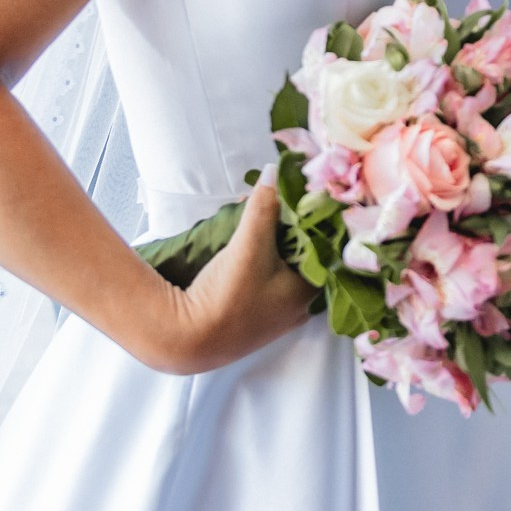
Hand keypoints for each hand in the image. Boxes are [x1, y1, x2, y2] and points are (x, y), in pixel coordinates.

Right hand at [149, 179, 315, 373]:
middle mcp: (297, 310)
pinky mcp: (251, 320)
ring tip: (255, 223)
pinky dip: (259, 265)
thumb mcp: (249, 245)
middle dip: (288, 232)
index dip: (311, 223)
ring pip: (281, 273)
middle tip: (274, 207)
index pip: (322, 250)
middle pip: (301, 260)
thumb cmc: (229, 294)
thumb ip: (264, 207)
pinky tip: (243, 251)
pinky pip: (265, 285)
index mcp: (308, 293)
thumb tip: (274, 169)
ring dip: (271, 249)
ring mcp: (274, 318)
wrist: (187, 340)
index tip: (299, 200)